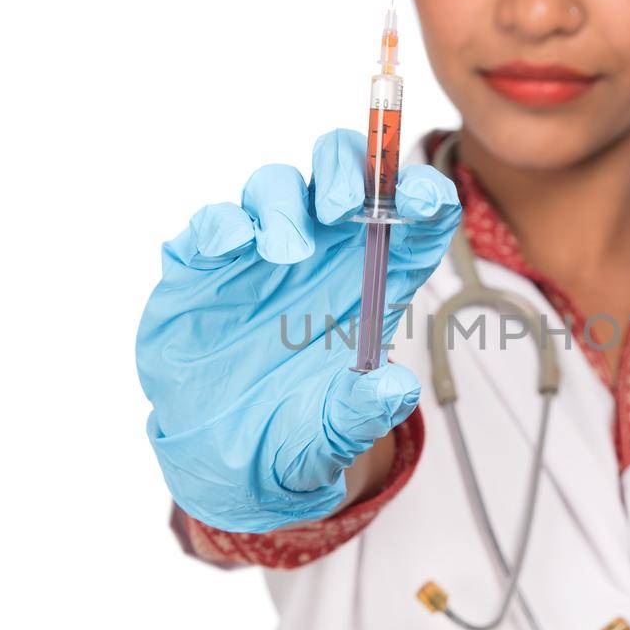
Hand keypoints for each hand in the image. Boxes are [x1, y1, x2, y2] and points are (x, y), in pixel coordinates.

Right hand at [136, 128, 460, 531]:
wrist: (219, 457)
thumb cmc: (293, 434)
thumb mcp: (332, 436)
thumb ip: (362, 412)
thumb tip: (396, 387)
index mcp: (374, 282)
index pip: (413, 220)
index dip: (426, 196)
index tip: (425, 200)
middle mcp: (323, 254)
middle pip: (345, 175)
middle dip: (347, 172)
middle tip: (342, 207)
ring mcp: (260, 253)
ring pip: (278, 186)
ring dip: (284, 204)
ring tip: (286, 252)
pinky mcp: (204, 267)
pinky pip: (213, 224)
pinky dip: (222, 224)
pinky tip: (231, 247)